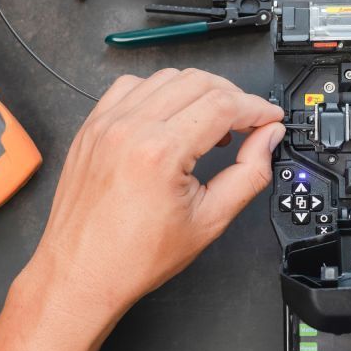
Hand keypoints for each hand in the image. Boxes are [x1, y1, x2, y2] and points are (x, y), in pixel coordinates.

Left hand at [21, 69, 284, 325]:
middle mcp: (130, 129)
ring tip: (211, 124)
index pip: (223, 105)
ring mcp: (106, 124)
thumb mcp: (209, 220)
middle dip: (233, 97)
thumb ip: (249, 174)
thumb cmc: (133, 257)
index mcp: (160, 152)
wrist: (81, 273)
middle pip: (199, 81)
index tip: (269, 119)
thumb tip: (267, 140)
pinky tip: (171, 117)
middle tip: (247, 123)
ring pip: (167, 77)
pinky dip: (160, 92)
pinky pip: (132, 86)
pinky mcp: (92, 127)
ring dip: (198, 91)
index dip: (256, 108)